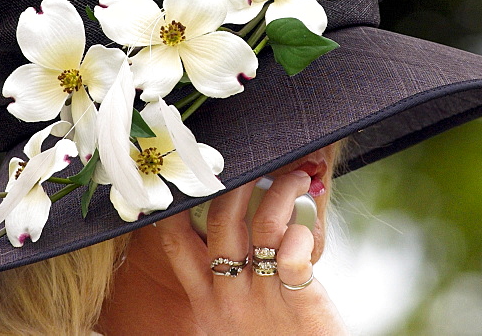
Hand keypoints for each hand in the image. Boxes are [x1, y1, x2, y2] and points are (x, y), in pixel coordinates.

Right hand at [155, 170, 347, 334]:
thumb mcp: (232, 317)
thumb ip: (226, 278)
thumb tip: (237, 221)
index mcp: (206, 300)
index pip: (175, 242)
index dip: (174, 205)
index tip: (187, 175)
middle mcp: (228, 297)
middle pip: (220, 222)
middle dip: (236, 182)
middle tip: (256, 163)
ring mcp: (263, 301)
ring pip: (264, 226)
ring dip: (281, 193)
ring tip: (296, 179)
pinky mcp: (300, 306)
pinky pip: (294, 257)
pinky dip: (302, 234)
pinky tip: (307, 230)